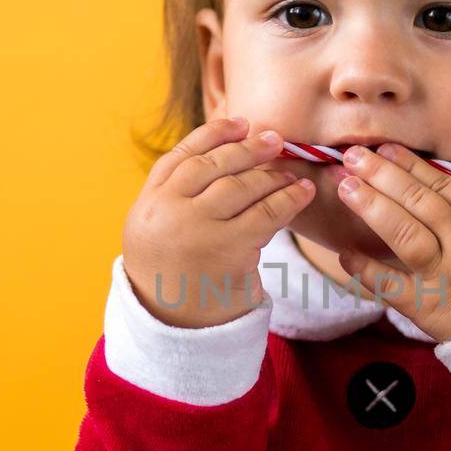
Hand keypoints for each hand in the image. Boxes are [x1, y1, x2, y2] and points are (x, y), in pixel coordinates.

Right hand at [123, 118, 314, 327]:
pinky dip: (288, 199)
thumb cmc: (175, 273)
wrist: (175, 327)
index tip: (240, 123)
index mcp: (148, 203)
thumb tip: (227, 149)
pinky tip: (302, 193)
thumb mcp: (159, 230)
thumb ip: (179, 194)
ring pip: (240, 186)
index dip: (214, 134)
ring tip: (289, 173)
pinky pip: (265, 214)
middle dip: (248, 149)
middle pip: (213, 165)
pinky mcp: (228, 250)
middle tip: (275, 140)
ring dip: (270, 175)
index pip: (182, 156)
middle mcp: (167, 211)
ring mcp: (196, 229)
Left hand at [333, 143, 450, 341]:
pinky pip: (393, 285)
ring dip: (372, 206)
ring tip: (345, 186)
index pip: (442, 183)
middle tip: (352, 156)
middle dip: (383, 174)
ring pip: (404, 232)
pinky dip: (367, 270)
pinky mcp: (431, 307)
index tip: (386, 148)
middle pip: (418, 200)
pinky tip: (346, 255)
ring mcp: (446, 273)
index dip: (410, 164)